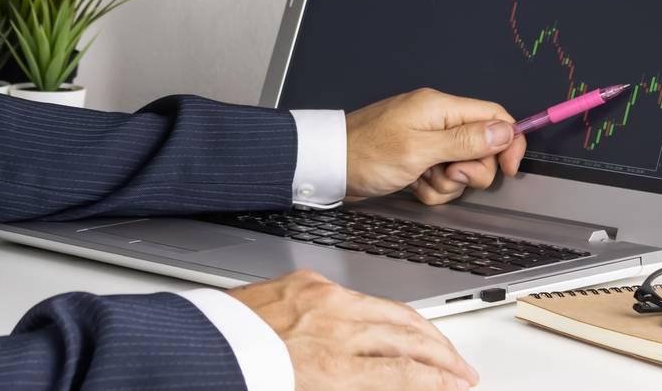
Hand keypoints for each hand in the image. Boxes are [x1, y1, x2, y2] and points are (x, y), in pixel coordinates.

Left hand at [230, 269, 477, 389]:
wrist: (198, 347)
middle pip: (409, 339)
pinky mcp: (307, 282)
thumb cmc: (247, 377)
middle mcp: (334, 331)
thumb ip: (355, 387)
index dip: (440, 383)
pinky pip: (355, 294)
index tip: (459, 388)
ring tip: (442, 347)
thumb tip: (393, 382)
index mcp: (333, 371)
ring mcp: (322, 300)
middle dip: (443, 357)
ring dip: (423, 330)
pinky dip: (381, 309)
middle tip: (463, 372)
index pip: (407, 376)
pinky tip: (394, 321)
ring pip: (389, 310)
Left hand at [344, 88, 526, 203]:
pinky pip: (441, 179)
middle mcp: (436, 121)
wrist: (328, 167)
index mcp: (439, 108)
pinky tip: (412, 185)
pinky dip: (431, 188)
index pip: (493, 115)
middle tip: (445, 174)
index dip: (508, 142)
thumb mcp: (420, 149)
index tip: (510, 168)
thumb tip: (504, 130)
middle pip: (481, 148)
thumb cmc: (364, 153)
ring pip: (461, 168)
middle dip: (470, 171)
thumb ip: (464, 140)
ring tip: (421, 179)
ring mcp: (426, 141)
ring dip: (446, 184)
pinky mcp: (417, 160)